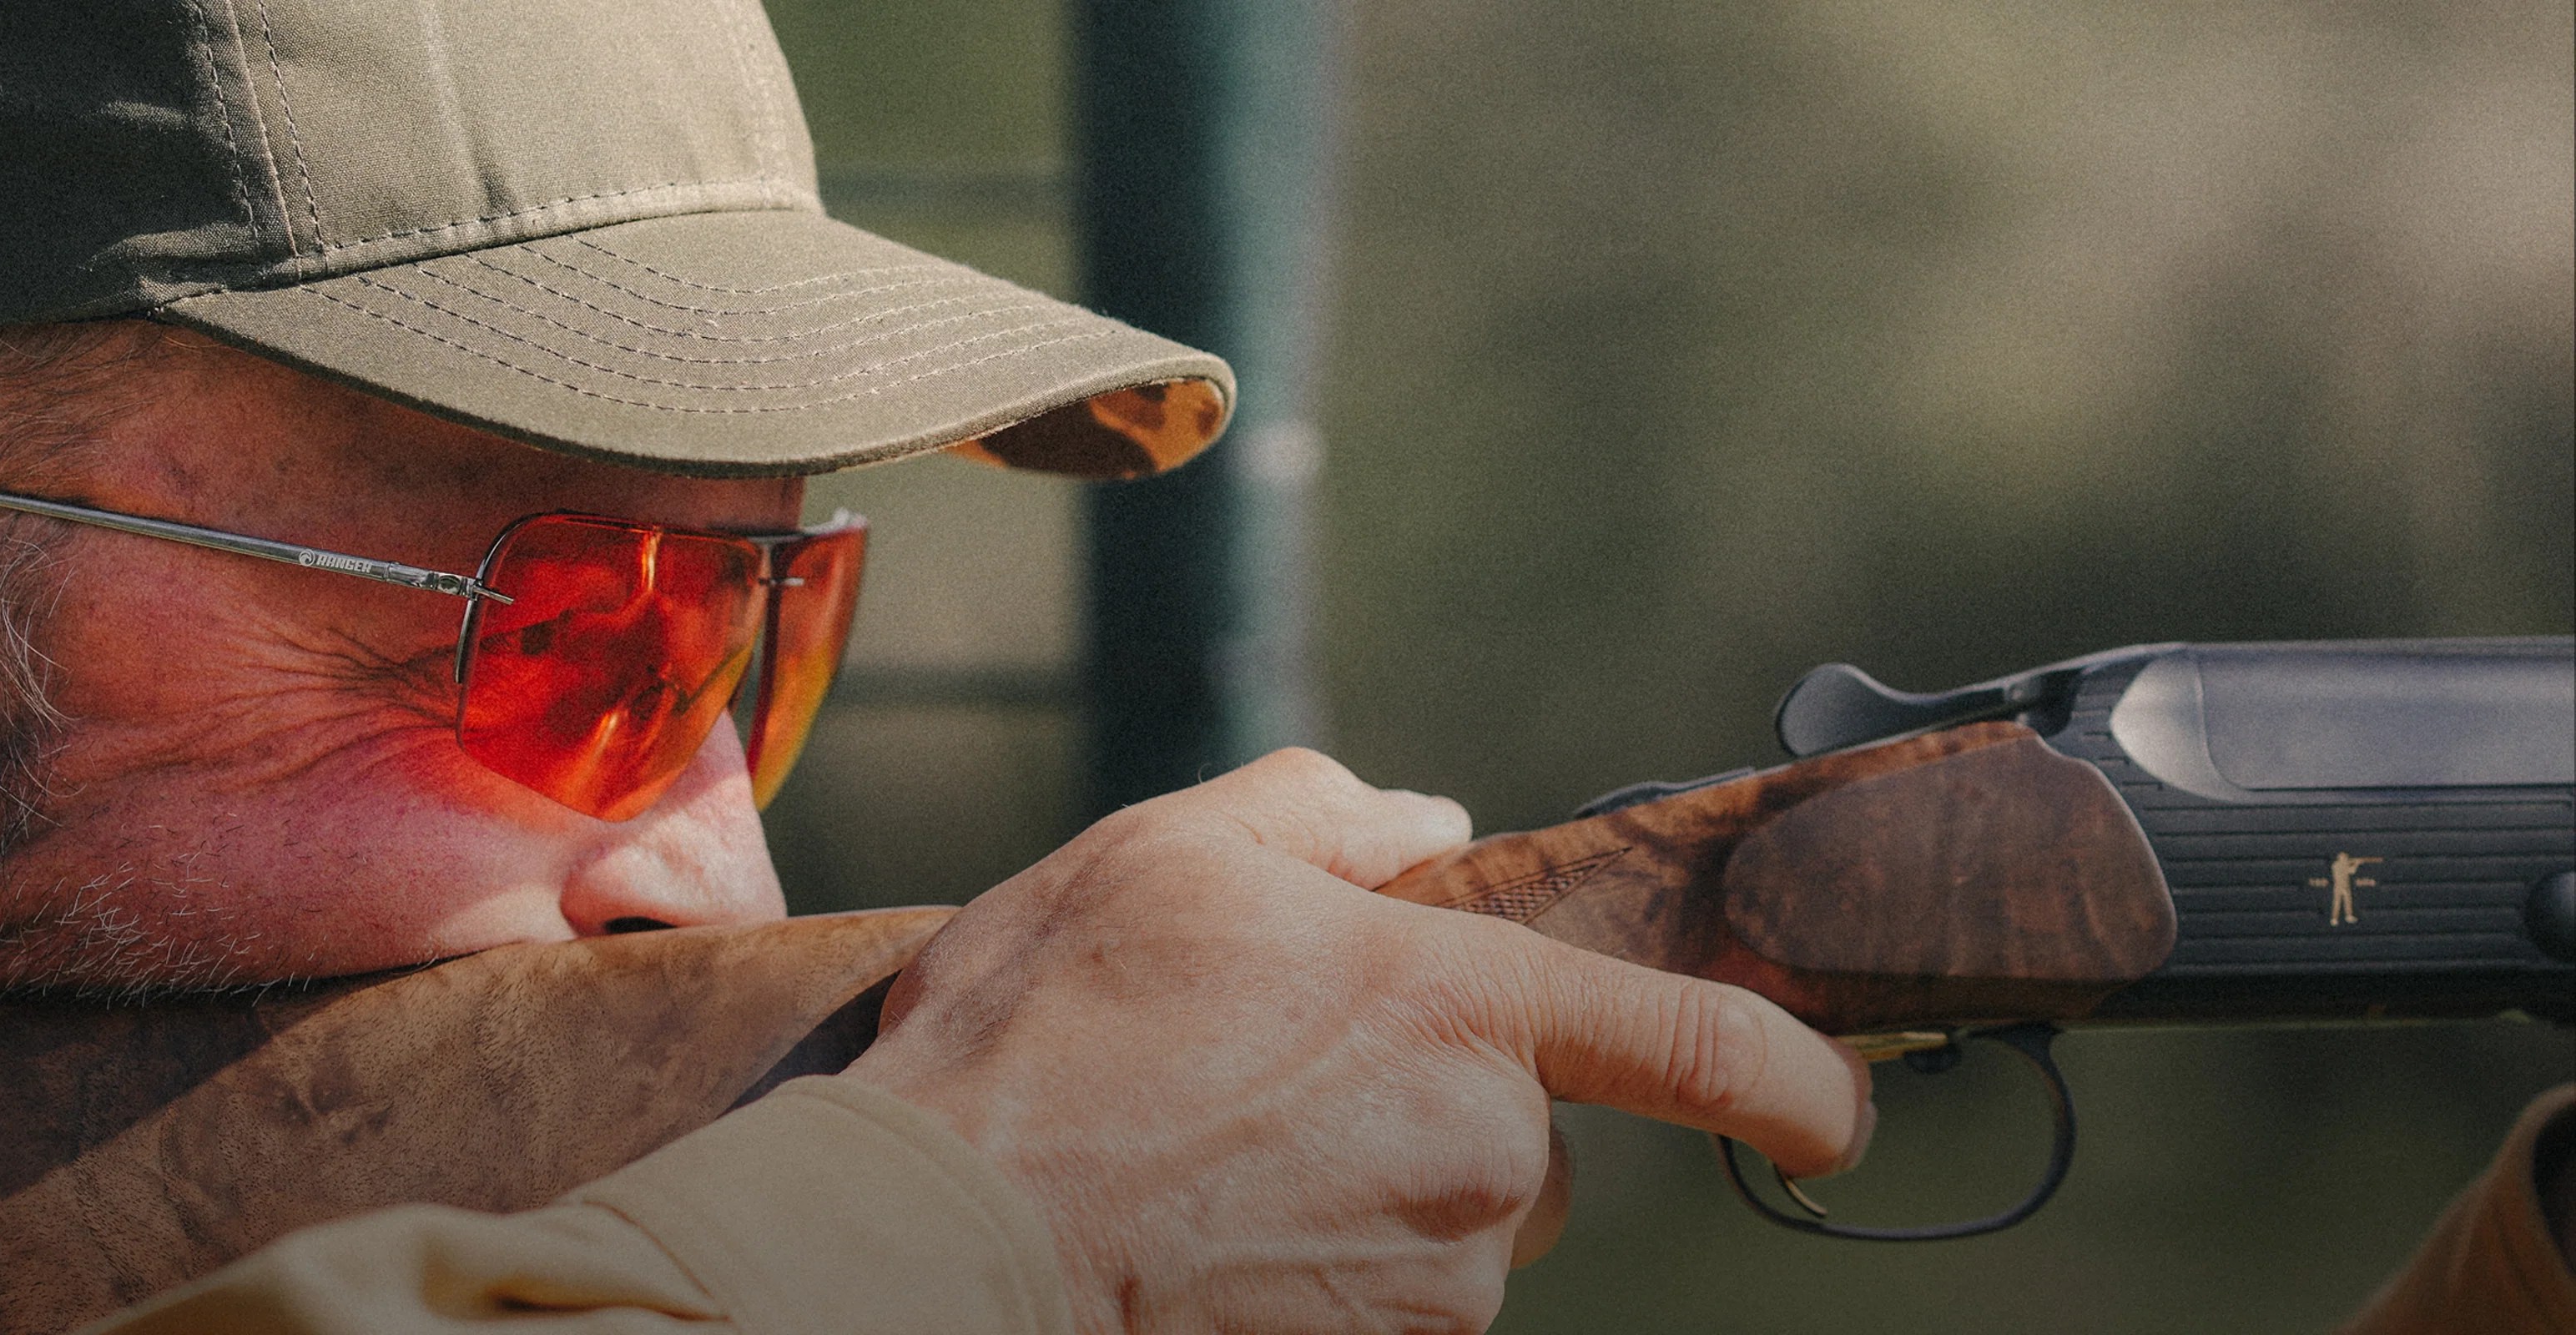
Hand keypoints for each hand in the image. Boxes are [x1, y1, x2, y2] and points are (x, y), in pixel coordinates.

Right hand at [845, 749, 1873, 1333]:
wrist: (950, 1238)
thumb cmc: (1055, 1032)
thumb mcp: (1177, 853)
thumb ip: (1333, 819)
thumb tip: (1430, 821)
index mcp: (1462, 1009)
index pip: (1703, 1047)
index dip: (1798, 1082)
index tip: (1834, 1114)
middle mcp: (1481, 1158)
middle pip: (1534, 1139)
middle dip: (1453, 1107)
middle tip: (1292, 1076)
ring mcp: (1433, 1283)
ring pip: (1458, 1227)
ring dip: (1375, 1186)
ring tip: (1219, 1150)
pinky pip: (1392, 1299)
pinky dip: (1329, 1263)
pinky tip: (1215, 1223)